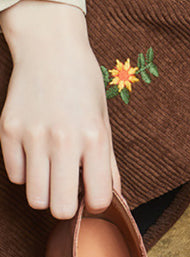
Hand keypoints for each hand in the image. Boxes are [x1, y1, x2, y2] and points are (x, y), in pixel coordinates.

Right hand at [0, 0, 119, 218]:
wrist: (49, 48)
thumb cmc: (82, 83)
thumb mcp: (104, 121)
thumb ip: (108, 163)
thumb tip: (113, 197)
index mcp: (94, 138)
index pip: (99, 198)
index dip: (97, 204)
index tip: (93, 196)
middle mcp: (63, 140)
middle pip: (61, 208)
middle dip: (67, 206)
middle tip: (69, 191)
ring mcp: (33, 136)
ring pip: (35, 198)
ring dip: (44, 192)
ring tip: (51, 174)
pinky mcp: (8, 130)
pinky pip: (15, 175)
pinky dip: (25, 172)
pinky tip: (34, 154)